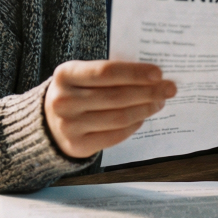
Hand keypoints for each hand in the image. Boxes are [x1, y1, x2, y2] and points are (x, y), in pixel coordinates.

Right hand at [43, 61, 176, 158]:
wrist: (48, 123)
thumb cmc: (76, 92)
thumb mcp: (82, 76)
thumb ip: (110, 73)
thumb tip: (152, 76)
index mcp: (65, 74)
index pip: (106, 71)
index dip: (135, 73)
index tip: (159, 73)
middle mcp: (64, 100)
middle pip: (116, 96)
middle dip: (148, 92)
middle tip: (170, 89)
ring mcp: (69, 125)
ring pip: (119, 117)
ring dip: (145, 109)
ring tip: (159, 102)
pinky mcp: (77, 145)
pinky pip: (115, 135)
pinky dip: (134, 125)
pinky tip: (143, 117)